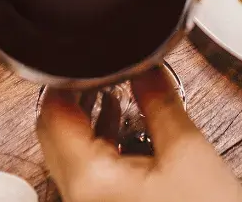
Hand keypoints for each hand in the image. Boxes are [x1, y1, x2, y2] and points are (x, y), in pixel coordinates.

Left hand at [37, 67, 241, 201]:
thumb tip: (146, 66)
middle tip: (101, 66)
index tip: (89, 54)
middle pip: (53, 133)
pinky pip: (86, 171)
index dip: (68, 78)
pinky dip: (97, 144)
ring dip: (84, 119)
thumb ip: (160, 102)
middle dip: (73, 96)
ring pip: (67, 153)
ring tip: (112, 88)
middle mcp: (79, 196)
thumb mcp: (188, 152)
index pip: (52, 114)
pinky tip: (121, 124)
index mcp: (90, 180)